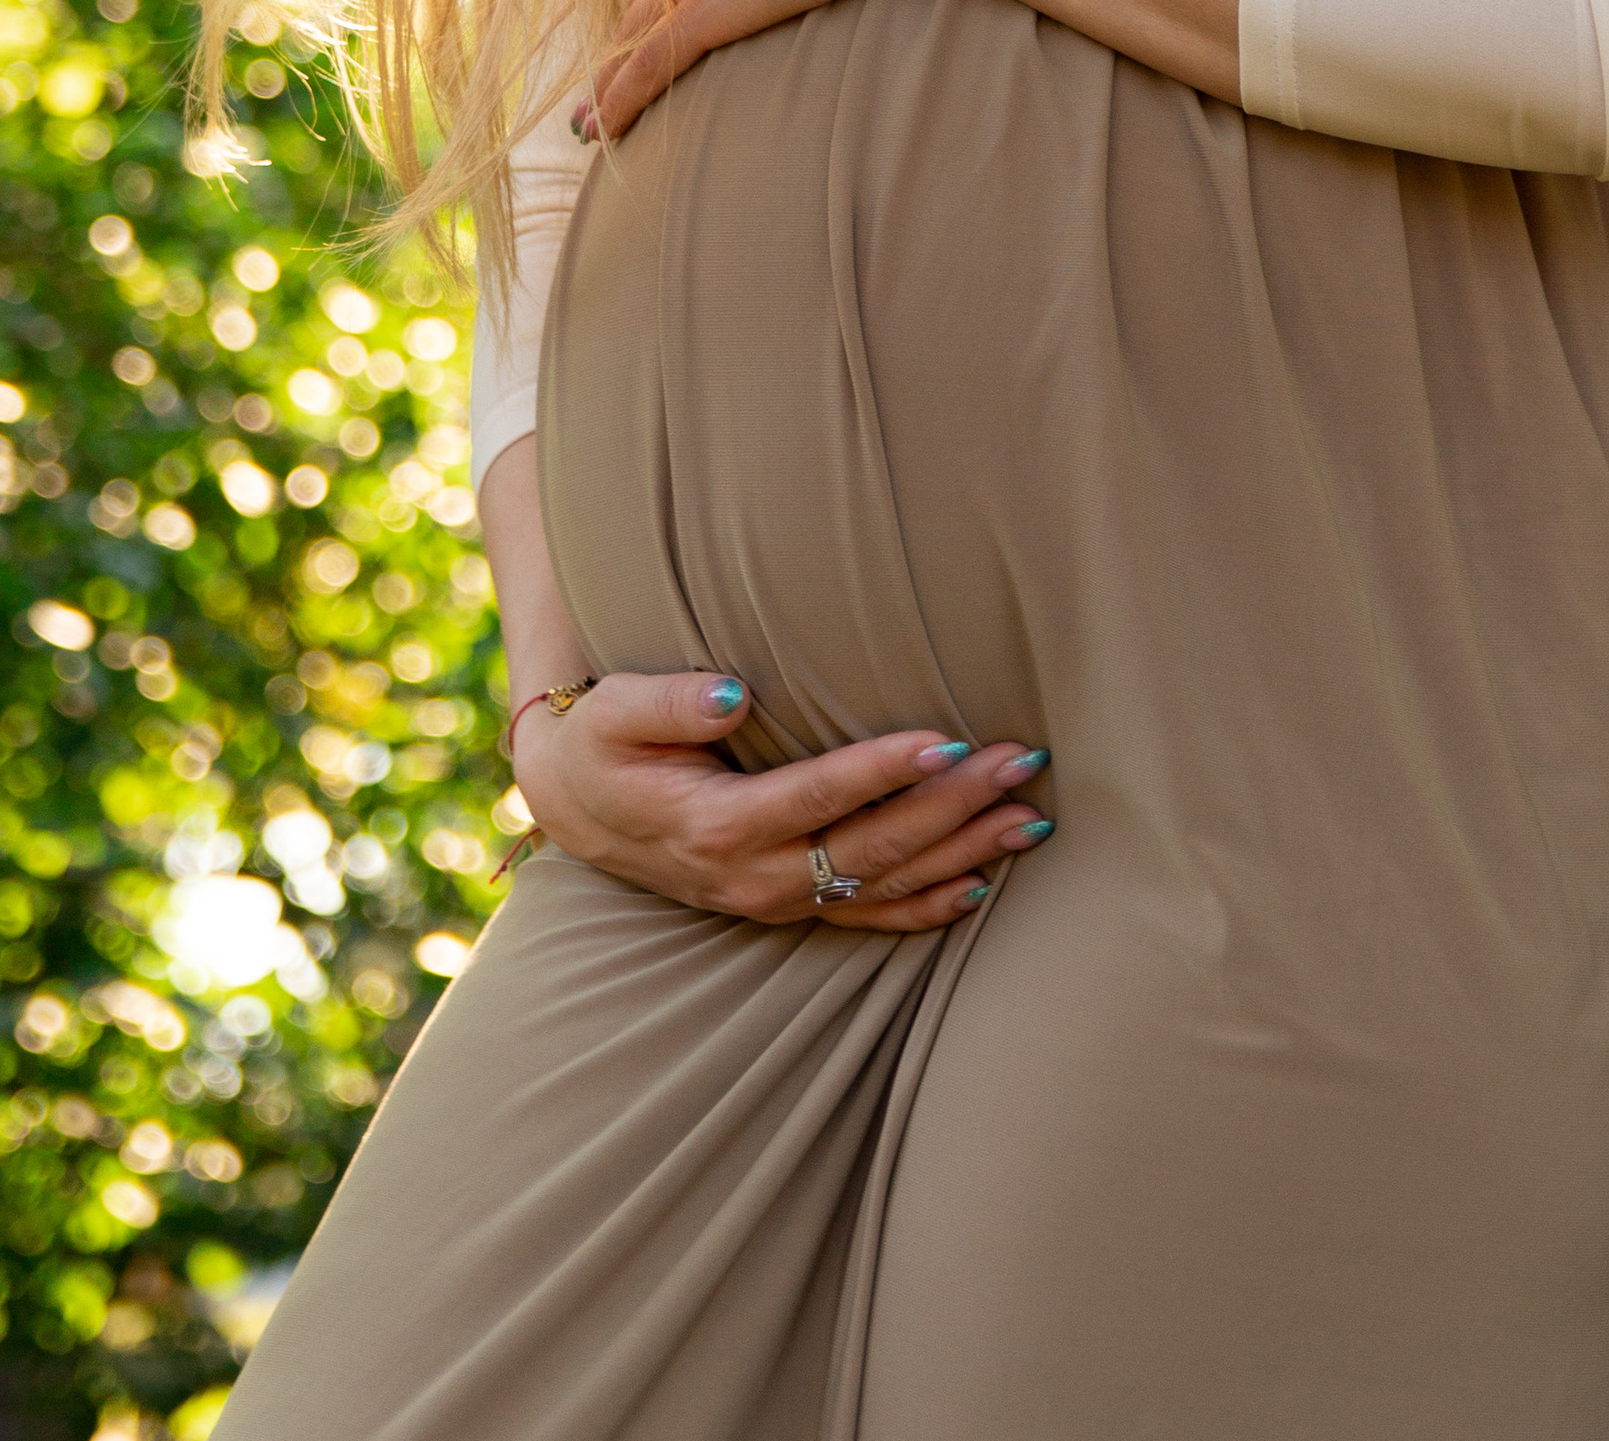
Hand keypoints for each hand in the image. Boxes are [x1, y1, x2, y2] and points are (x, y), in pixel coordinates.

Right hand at [511, 668, 1053, 933]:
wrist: (578, 806)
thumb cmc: (601, 744)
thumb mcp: (612, 713)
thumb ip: (669, 701)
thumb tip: (735, 691)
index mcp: (715, 827)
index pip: (818, 798)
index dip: (883, 771)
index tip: (947, 739)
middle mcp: (754, 877)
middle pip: (872, 847)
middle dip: (953, 805)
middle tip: (1020, 760)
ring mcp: (775, 900)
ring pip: (885, 886)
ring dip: (963, 852)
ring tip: (1031, 815)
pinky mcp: (789, 904)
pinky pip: (871, 917)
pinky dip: (931, 904)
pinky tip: (984, 882)